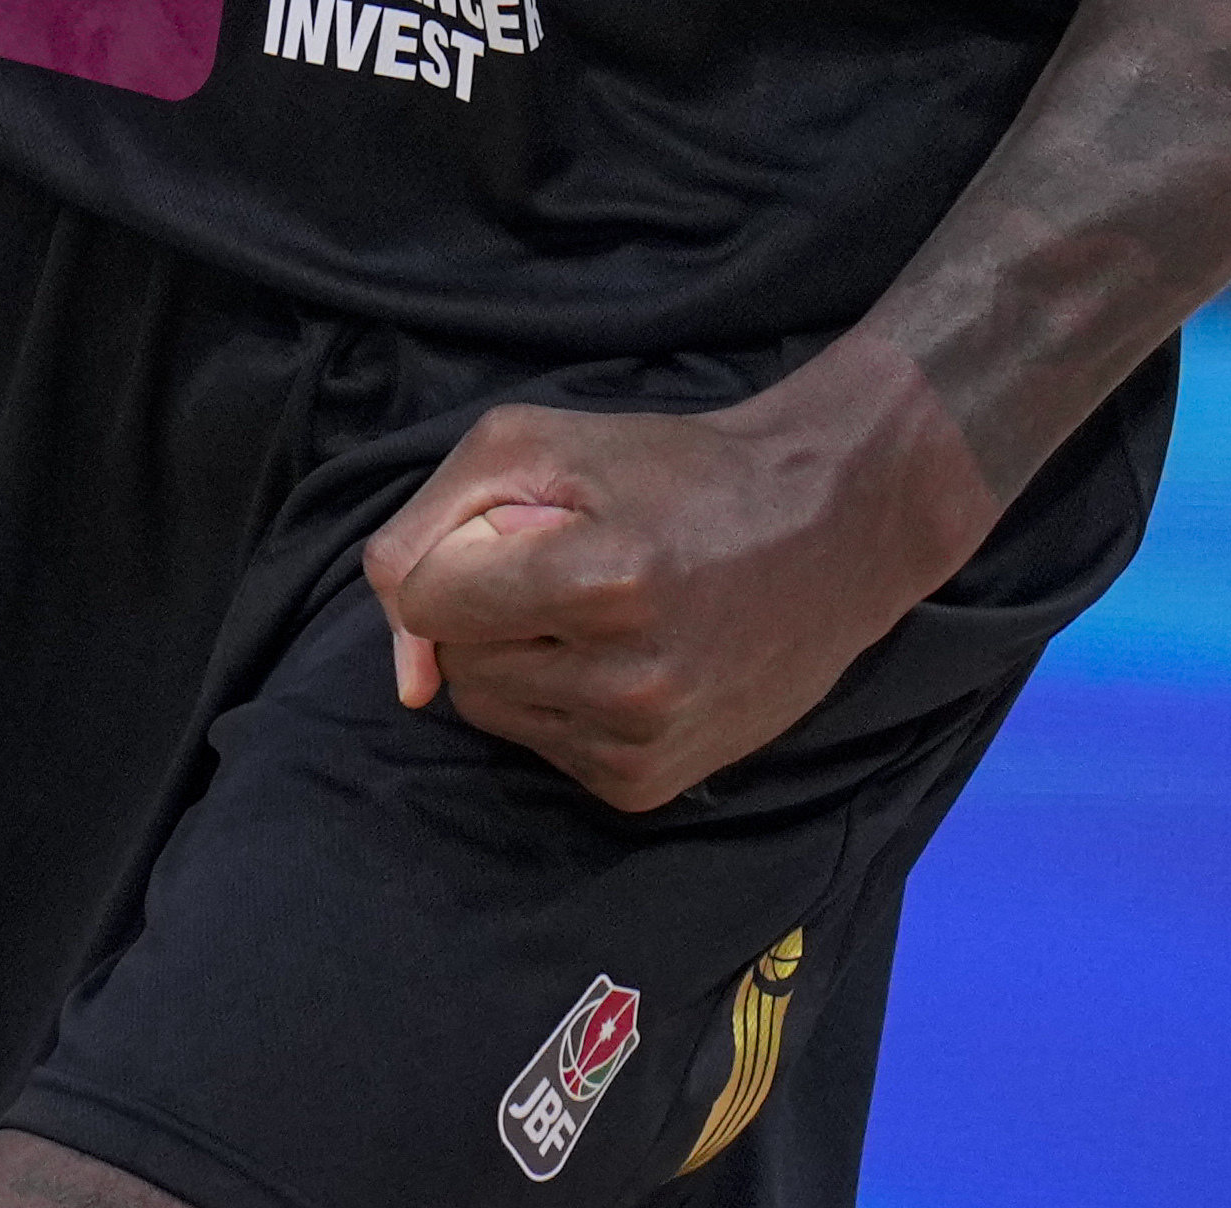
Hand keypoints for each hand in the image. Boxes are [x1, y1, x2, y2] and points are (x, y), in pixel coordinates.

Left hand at [358, 337, 994, 814]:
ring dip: (519, 658)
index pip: (428, 602)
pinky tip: (625, 659)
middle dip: (487, 609)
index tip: (522, 529)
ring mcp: (641, 744)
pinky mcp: (649, 787)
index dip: (458, 555)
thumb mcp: (537, 443)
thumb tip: (405, 674)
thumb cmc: (674, 471)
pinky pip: (542, 749)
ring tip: (600, 612)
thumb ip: (429, 528)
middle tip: (571, 564)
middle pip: (456, 663)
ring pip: (490, 712)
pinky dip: (560, 703)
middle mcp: (626, 681)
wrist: (826, 530)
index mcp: (600, 581)